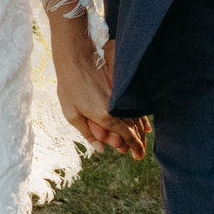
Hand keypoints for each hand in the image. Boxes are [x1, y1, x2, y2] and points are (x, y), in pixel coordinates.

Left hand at [51, 13, 146, 156]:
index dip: (134, 147)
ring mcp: (121, 95)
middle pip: (134, 128)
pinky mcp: (122, 86)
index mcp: (105, 116)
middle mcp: (116, 106)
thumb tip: (100, 148)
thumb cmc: (69, 86)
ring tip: (142, 141)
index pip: (126, 135)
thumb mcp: (71, 114)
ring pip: (137, 118)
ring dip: (141, 131)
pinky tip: (144, 124)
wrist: (76, 57)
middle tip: (138, 154)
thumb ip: (88, 134)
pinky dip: (141, 117)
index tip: (138, 156)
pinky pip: (136, 106)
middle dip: (138, 142)